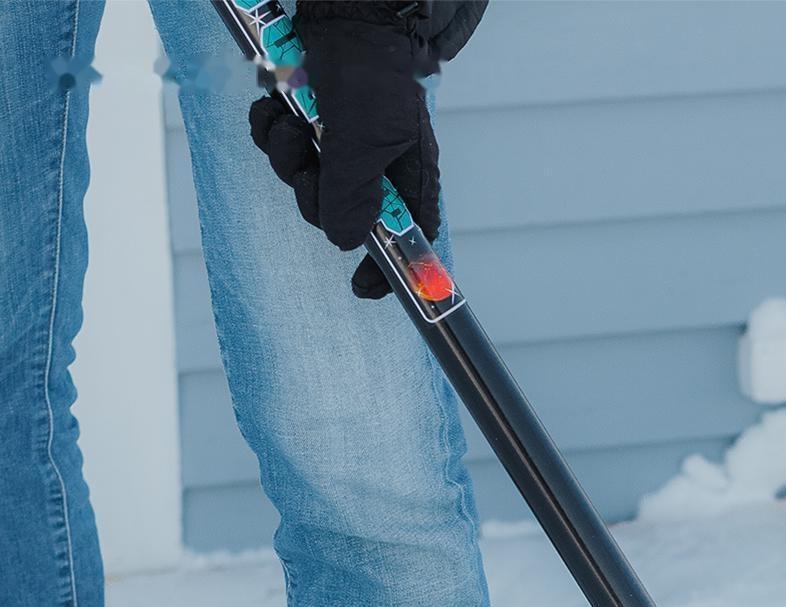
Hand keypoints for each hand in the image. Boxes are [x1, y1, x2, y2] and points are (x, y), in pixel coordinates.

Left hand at [249, 3, 462, 298]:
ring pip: (301, 179)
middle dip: (311, 192)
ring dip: (285, 153)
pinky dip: (268, 129)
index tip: (362, 287)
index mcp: (404, 178)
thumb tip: (345, 240)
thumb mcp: (366, 139)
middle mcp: (373, 167)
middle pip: (335, 213)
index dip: (386, 268)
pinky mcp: (307, 120)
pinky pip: (278, 145)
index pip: (404, 239)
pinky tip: (274, 107)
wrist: (344, 9)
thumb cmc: (370, 70)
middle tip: (309, 164)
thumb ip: (353, 194)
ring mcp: (337, 144)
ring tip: (290, 120)